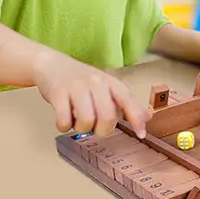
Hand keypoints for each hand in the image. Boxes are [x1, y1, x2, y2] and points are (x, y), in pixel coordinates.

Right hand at [33, 51, 150, 138]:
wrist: (52, 65)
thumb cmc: (82, 81)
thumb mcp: (106, 87)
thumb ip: (124, 103)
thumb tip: (147, 118)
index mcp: (110, 82)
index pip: (127, 98)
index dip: (136, 117)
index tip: (141, 134)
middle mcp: (96, 82)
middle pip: (107, 116)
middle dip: (103, 130)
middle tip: (95, 128)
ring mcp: (76, 87)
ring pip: (86, 121)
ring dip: (82, 128)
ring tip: (78, 121)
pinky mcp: (58, 93)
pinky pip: (64, 121)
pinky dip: (64, 126)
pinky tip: (64, 120)